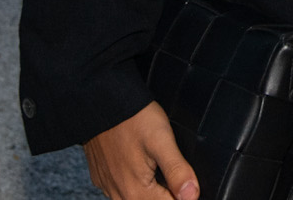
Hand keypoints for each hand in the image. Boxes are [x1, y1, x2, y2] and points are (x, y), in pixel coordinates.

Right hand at [83, 102, 198, 199]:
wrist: (100, 102)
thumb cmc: (132, 118)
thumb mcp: (161, 140)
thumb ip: (177, 171)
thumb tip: (192, 196)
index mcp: (137, 192)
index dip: (184, 194)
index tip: (186, 179)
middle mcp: (120, 195)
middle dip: (168, 193)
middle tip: (173, 170)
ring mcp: (108, 187)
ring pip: (137, 199)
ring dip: (152, 191)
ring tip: (158, 167)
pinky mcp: (102, 177)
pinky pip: (122, 190)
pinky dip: (136, 184)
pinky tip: (142, 166)